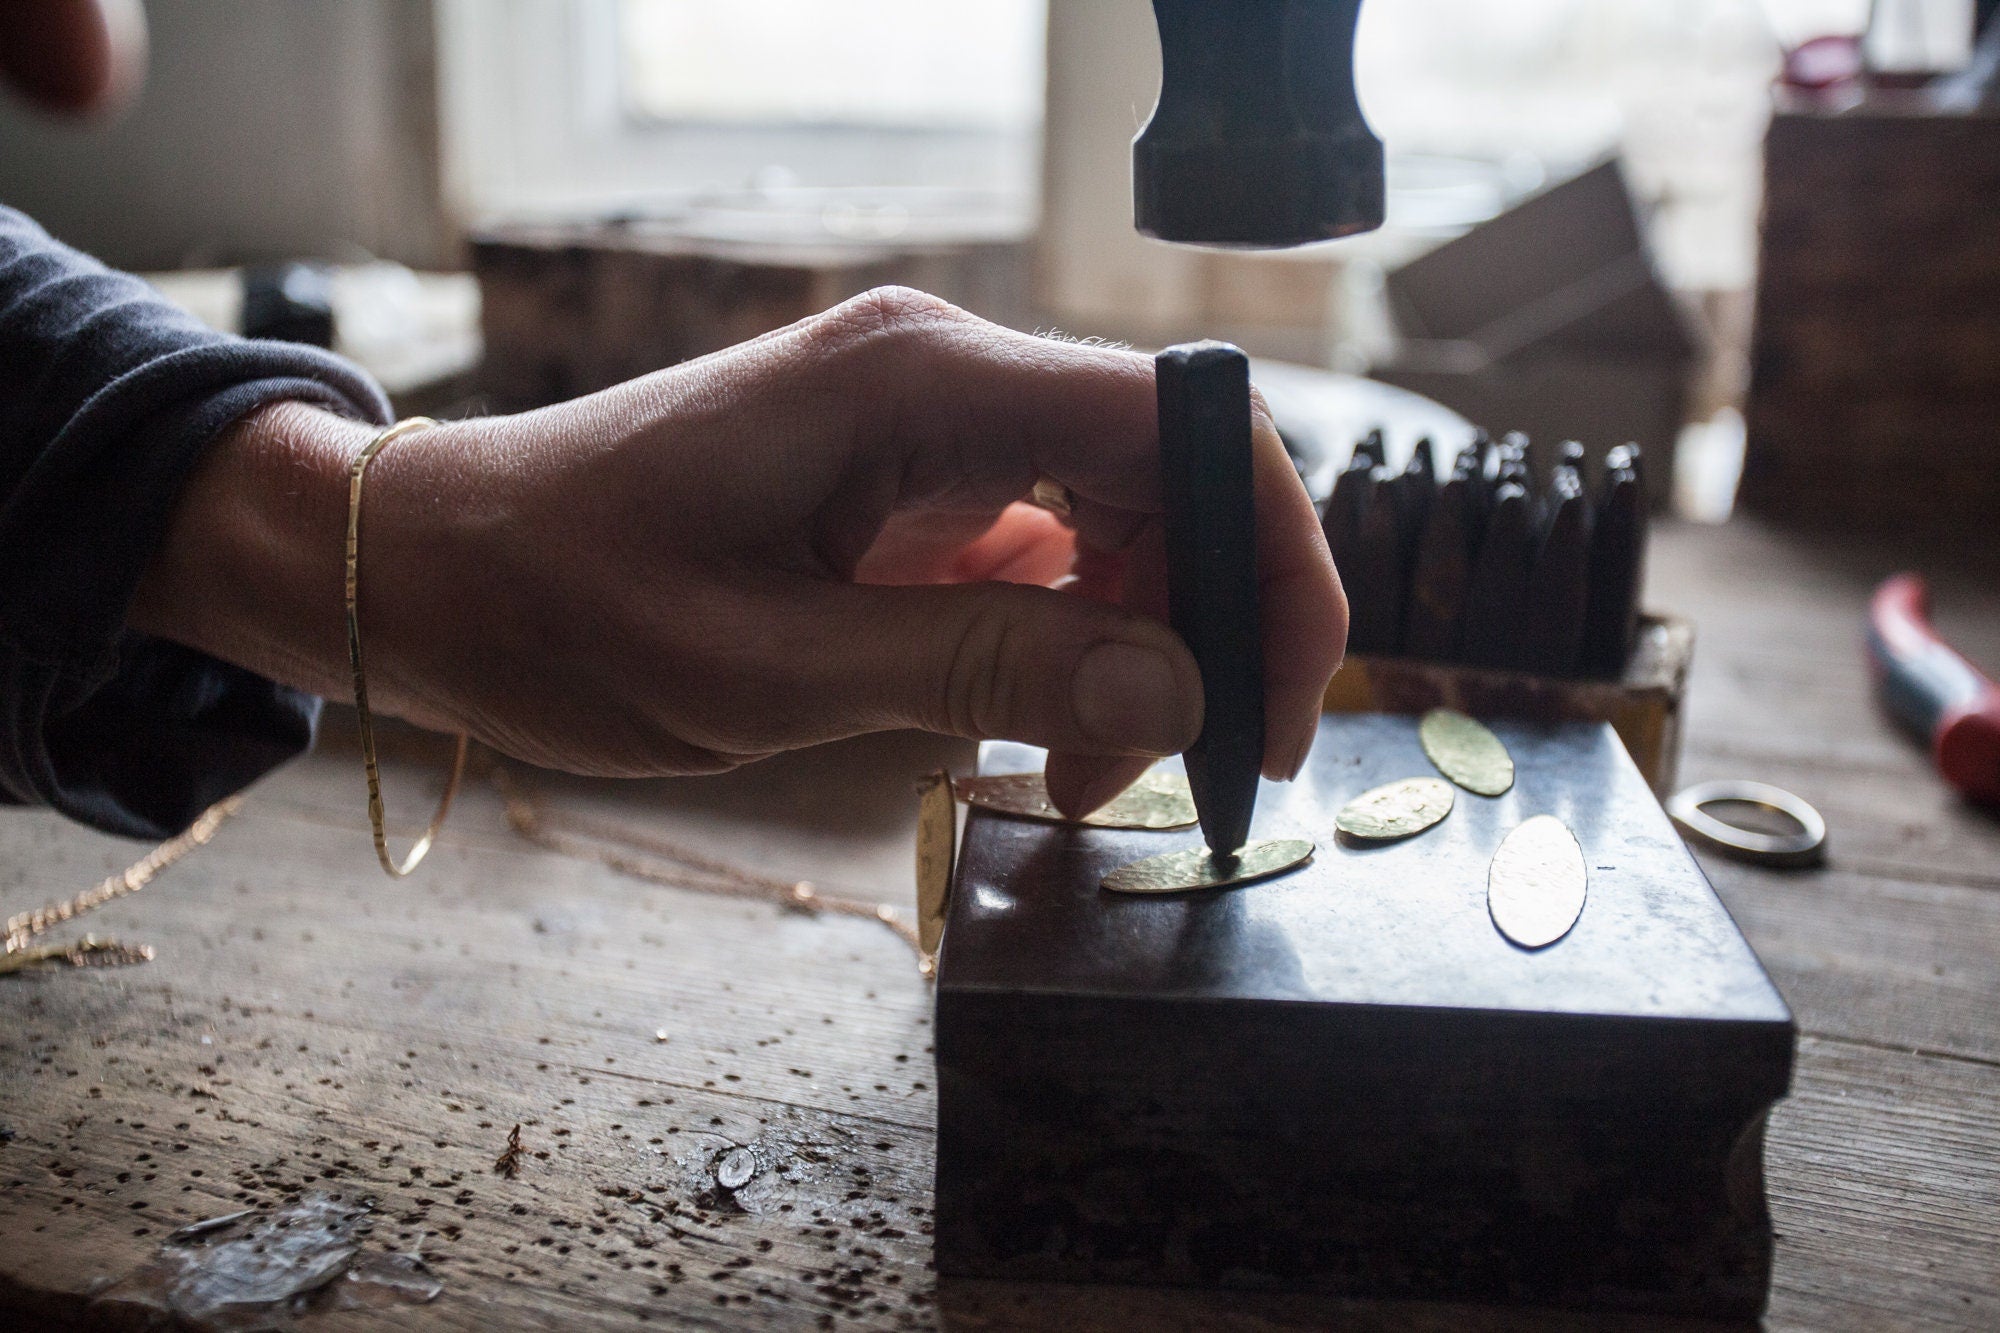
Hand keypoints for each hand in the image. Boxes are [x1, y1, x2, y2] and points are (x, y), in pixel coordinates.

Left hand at [136, 288, 1347, 816]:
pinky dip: (1071, 638)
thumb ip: (985, 669)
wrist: (428, 568)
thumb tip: (1179, 686)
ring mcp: (925, 423)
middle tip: (1182, 774)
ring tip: (1086, 772)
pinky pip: (1042, 545)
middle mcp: (943, 374)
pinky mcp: (902, 479)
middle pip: (1169, 472)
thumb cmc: (562, 607)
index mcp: (922, 381)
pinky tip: (1036, 726)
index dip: (1273, 561)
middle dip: (1210, 625)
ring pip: (1118, 516)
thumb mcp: (774, 669)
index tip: (1282, 707)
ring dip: (1141, 644)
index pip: (1182, 427)